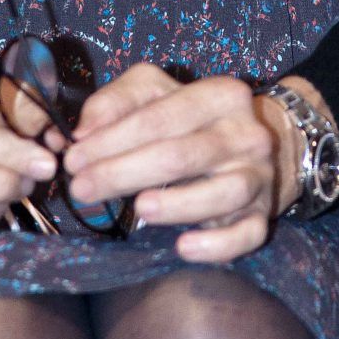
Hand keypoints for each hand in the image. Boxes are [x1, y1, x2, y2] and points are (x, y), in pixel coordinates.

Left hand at [61, 63, 292, 262]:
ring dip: (177, 204)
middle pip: (181, 155)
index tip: (74, 158)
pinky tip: (184, 246)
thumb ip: (118, 101)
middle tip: (82, 189)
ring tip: (138, 209)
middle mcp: (245, 134)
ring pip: (222, 193)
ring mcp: (258, 176)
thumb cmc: (193, 117)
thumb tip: (84, 131)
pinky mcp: (264, 215)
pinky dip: (218, 244)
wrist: (261, 142)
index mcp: (220, 94)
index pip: (160, 117)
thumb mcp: (157, 92)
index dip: (112, 139)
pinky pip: (247, 234)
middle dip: (124, 172)